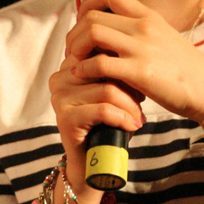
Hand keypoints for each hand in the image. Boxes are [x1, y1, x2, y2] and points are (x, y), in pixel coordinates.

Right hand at [49, 4, 145, 198]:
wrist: (96, 161)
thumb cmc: (111, 121)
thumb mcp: (117, 87)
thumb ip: (118, 64)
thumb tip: (141, 42)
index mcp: (72, 62)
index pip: (103, 48)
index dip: (125, 64)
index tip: (141, 82)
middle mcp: (62, 75)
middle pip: (105, 66)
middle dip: (130, 84)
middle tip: (143, 100)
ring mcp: (60, 96)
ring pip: (107, 89)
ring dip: (130, 106)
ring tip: (139, 118)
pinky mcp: (65, 116)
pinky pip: (102, 109)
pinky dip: (123, 118)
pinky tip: (132, 126)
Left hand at [64, 0, 203, 123]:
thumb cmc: (188, 72)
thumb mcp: (166, 40)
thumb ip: (144, 33)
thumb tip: (120, 34)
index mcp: (150, 16)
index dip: (87, 5)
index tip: (82, 23)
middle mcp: (144, 27)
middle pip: (93, 15)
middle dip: (75, 33)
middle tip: (73, 50)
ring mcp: (142, 48)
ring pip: (93, 32)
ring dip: (77, 47)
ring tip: (75, 62)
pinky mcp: (140, 72)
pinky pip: (99, 63)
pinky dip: (84, 69)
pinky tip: (83, 76)